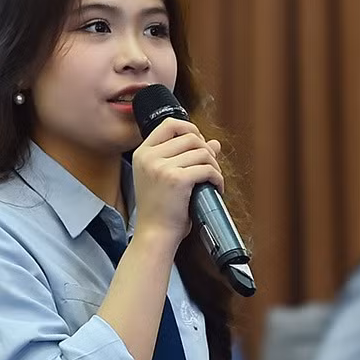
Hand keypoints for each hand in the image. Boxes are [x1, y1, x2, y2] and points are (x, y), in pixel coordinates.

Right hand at [131, 116, 222, 242]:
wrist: (154, 234)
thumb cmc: (160, 211)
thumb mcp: (165, 178)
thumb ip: (185, 157)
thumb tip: (214, 143)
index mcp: (142, 154)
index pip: (169, 124)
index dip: (190, 128)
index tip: (200, 142)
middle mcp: (149, 157)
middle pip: (190, 137)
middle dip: (207, 151)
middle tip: (210, 168)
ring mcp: (162, 167)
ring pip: (202, 152)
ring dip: (214, 166)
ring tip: (213, 180)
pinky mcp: (177, 179)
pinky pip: (207, 169)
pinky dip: (217, 178)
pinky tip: (216, 188)